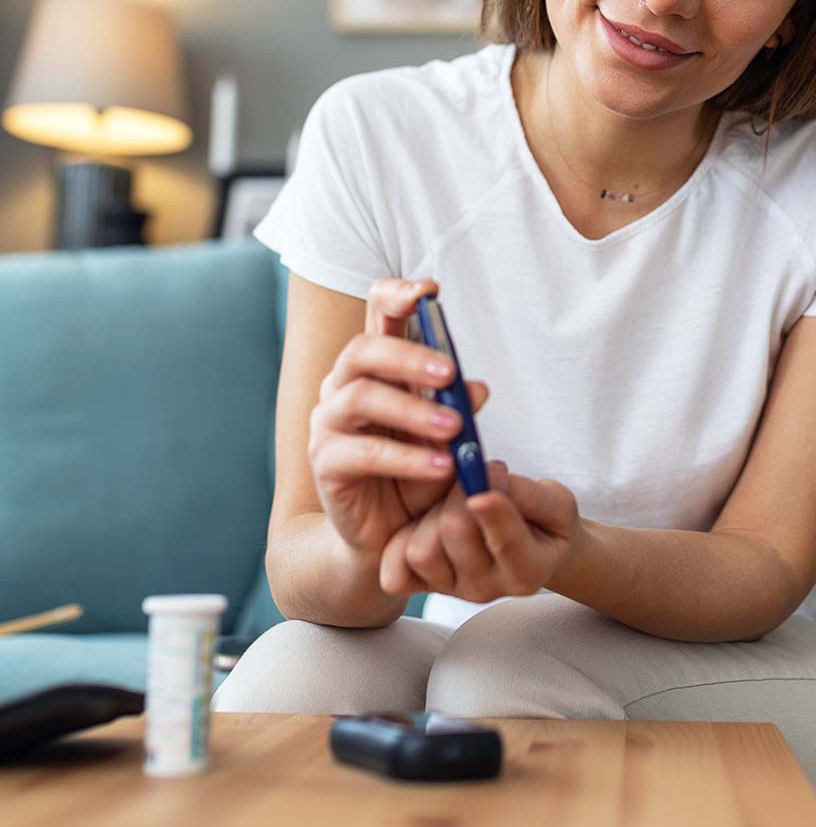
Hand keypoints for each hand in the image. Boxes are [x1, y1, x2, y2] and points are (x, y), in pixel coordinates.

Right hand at [308, 277, 488, 569]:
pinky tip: (441, 465)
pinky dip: (406, 457)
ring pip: (360, 396)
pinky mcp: (326, 463)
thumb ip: (459, 406)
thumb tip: (479, 387)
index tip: (429, 291)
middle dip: (408, 355)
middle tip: (451, 371)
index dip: (396, 296)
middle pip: (362, 350)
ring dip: (412, 409)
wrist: (391, 535)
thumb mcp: (449, 436)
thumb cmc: (421, 472)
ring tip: (454, 426)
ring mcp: (329, 423)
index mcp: (376, 367)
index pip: (375, 315)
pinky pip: (363, 453)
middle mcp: (345, 386)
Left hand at [378, 463, 581, 603]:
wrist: (530, 546)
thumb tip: (489, 479)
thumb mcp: (557, 503)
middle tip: (474, 471)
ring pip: (422, 550)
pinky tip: (424, 520)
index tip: (486, 486)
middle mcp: (487, 588)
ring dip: (432, 512)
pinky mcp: (422, 586)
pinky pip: (395, 569)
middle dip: (461, 490)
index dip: (494, 512)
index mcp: (526, 571)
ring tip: (452, 499)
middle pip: (456, 532)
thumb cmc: (544, 521)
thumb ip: (529, 494)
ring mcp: (451, 589)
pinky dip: (402, 540)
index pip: (506, 543)